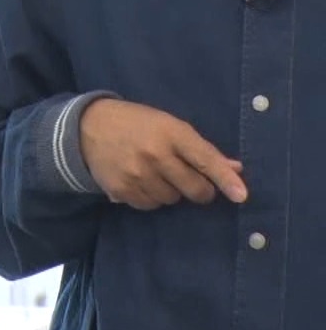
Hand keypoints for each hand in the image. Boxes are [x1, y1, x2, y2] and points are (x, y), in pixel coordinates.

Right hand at [79, 98, 247, 209]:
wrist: (87, 127)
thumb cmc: (137, 123)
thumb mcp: (169, 126)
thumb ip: (200, 149)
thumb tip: (235, 169)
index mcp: (171, 133)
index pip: (206, 159)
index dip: (225, 179)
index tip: (242, 195)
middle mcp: (155, 154)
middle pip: (195, 189)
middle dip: (199, 189)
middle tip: (188, 179)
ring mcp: (137, 174)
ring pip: (173, 200)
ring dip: (171, 192)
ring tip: (155, 174)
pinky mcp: (122, 189)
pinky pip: (150, 206)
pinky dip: (151, 197)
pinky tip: (140, 181)